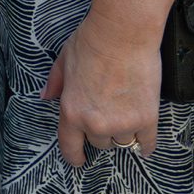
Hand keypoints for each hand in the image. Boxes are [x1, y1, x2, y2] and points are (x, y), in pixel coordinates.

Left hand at [44, 15, 162, 166]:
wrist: (123, 33)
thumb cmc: (92, 42)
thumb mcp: (64, 60)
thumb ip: (55, 83)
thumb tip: (46, 96)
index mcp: (71, 112)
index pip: (70, 147)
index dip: (75, 157)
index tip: (80, 160)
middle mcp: (95, 124)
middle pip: (100, 143)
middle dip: (102, 131)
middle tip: (108, 112)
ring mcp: (122, 124)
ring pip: (122, 142)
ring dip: (124, 132)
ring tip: (127, 114)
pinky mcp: (146, 119)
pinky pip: (147, 142)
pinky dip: (146, 143)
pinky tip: (145, 142)